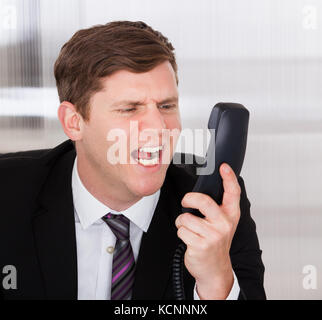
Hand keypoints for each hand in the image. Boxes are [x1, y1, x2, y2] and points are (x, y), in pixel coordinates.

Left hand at [175, 163, 240, 299]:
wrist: (215, 269)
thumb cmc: (215, 242)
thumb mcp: (223, 224)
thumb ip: (218, 207)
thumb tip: (204, 189)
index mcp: (231, 215)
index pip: (233, 193)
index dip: (229, 177)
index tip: (224, 166)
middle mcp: (224, 223)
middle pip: (202, 200)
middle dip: (188, 199)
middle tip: (186, 202)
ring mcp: (213, 235)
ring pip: (185, 218)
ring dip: (182, 223)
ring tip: (190, 229)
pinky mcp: (200, 245)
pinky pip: (181, 230)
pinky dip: (181, 233)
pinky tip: (189, 239)